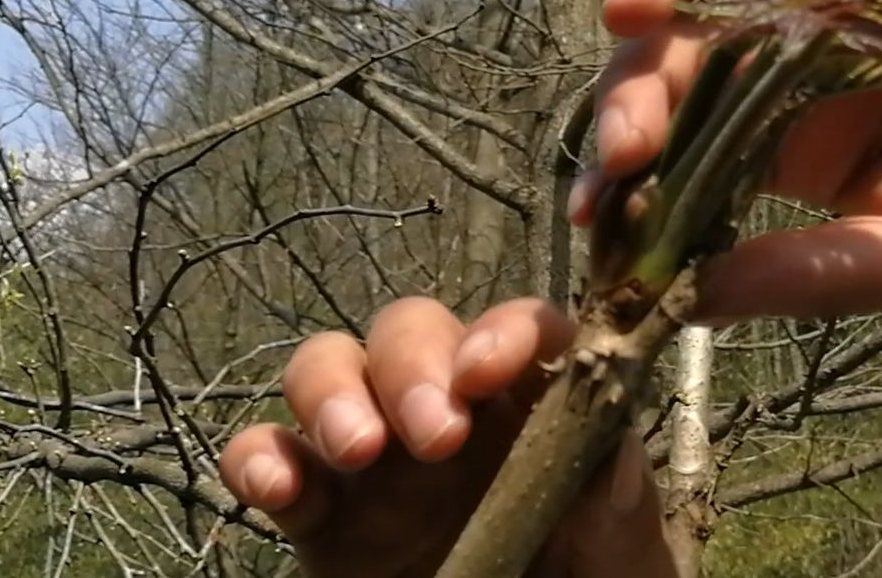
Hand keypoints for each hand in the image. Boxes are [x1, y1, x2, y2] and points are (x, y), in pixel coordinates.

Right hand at [220, 298, 676, 577]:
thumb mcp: (622, 559)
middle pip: (412, 329)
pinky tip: (278, 489)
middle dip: (414, 362)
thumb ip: (621, 508)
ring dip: (333, 391)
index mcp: (532, 406)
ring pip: (330, 366)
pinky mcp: (318, 513)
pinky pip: (268, 453)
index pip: (520, 327)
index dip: (504, 330)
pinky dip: (259, 457)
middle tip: (437, 437)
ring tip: (358, 450)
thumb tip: (611, 458)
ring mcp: (377, 456)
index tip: (488, 369)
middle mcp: (451, 410)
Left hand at [575, 0, 881, 318]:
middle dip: (641, 80)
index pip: (685, 128)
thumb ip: (812, 272)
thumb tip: (690, 301)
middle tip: (626, 140)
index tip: (597, 209)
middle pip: (693, 33)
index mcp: (792, 135)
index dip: (631, 160)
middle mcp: (809, 49)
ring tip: (638, 5)